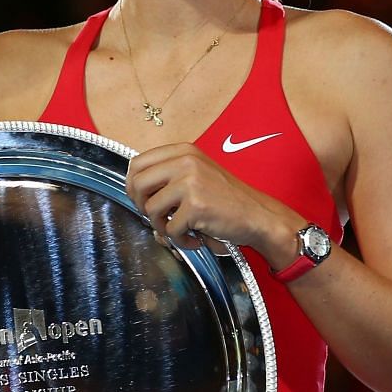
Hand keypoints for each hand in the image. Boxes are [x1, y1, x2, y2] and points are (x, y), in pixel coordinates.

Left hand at [125, 143, 293, 254]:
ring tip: (178, 229)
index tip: (142, 199)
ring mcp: (190, 182)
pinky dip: (180, 239)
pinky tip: (195, 237)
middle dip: (141, 206)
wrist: (258, 215)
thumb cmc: (226, 199)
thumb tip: (133, 187)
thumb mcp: (197, 172)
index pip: (137, 164)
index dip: (133, 185)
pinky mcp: (196, 206)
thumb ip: (168, 173)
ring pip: (150, 209)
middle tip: (156, 217)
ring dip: (161, 226)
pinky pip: (170, 229)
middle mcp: (185, 162)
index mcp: (183, 151)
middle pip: (137, 184)